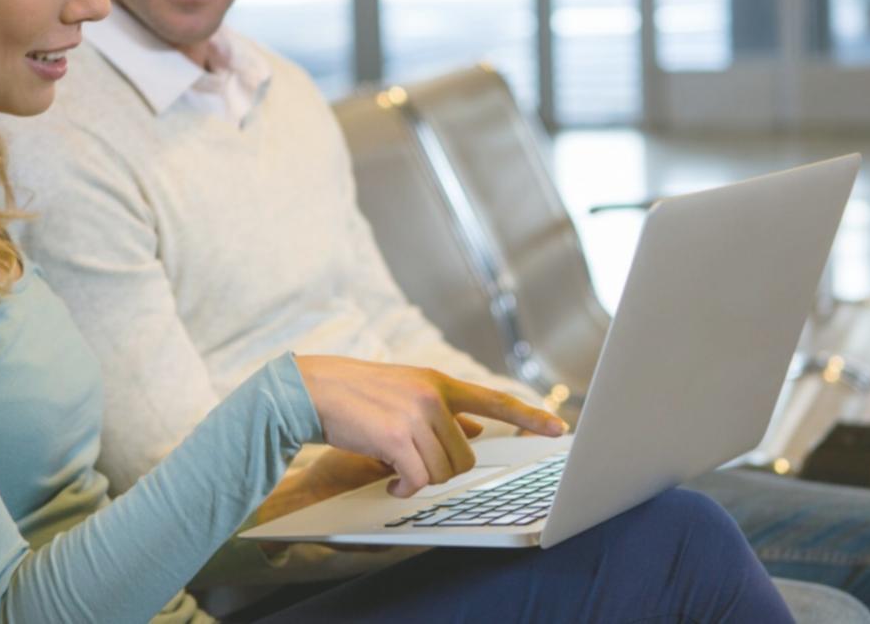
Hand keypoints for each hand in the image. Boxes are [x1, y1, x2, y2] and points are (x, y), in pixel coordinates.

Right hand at [293, 356, 568, 496]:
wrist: (311, 390)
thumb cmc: (358, 396)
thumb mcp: (406, 394)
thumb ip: (443, 410)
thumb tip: (477, 427)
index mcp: (439, 382)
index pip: (495, 400)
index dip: (529, 417)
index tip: (559, 428)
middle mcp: (433, 395)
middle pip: (464, 455)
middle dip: (442, 470)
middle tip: (414, 466)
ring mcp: (416, 415)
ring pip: (442, 470)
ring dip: (420, 480)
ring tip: (397, 471)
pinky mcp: (396, 437)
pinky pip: (417, 480)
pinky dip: (405, 488)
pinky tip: (391, 482)